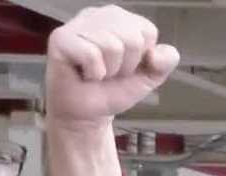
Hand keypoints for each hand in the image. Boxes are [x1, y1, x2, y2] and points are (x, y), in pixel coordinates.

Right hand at [45, 5, 178, 130]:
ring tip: (97, 73)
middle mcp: (98, 14)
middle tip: (110, 72)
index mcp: (120, 17)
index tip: (126, 66)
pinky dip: (94, 72)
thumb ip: (165, 62)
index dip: (142, 57)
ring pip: (112, 46)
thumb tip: (157, 54)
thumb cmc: (114, 89)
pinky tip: (85, 74)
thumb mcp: (149, 76)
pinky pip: (91, 54)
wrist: (88, 113)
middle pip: (132, 37)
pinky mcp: (61, 38)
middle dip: (127, 65)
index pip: (148, 30)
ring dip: (109, 70)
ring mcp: (77, 24)